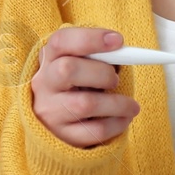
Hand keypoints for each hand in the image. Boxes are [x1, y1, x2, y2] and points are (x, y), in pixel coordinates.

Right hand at [30, 26, 140, 148]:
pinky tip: (124, 118)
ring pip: (85, 104)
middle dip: (101, 72)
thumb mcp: (80, 64)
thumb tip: (125, 54)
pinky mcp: (61, 136)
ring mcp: (50, 111)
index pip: (61, 41)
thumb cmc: (77, 84)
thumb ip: (98, 56)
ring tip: (131, 105)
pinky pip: (94, 131)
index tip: (118, 40)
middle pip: (67, 70)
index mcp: (49, 58)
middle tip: (115, 79)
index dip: (90, 38)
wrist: (56, 122)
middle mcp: (44, 84)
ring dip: (117, 103)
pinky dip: (117, 123)